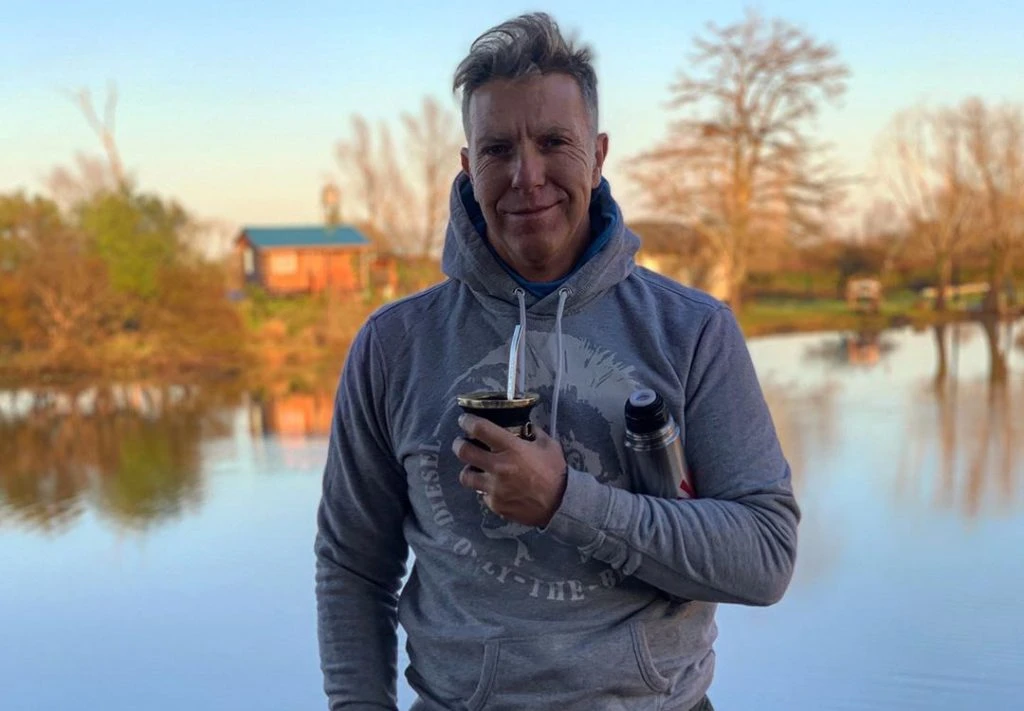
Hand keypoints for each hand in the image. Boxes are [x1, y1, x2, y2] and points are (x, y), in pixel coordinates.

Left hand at [452, 413, 567, 527]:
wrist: (561, 504)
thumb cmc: (555, 472)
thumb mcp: (549, 445)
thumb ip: (534, 433)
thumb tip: (524, 427)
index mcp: (511, 448)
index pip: (480, 429)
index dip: (467, 422)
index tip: (464, 420)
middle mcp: (498, 466)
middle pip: (463, 452)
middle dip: (459, 444)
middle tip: (462, 443)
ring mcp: (494, 488)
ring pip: (465, 476)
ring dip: (469, 469)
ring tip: (475, 468)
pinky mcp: (495, 505)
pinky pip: (482, 494)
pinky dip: (486, 489)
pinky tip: (495, 488)